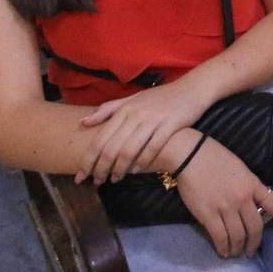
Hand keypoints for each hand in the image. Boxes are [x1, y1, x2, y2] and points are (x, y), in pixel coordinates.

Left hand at [75, 81, 213, 183]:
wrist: (192, 89)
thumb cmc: (159, 97)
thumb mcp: (132, 100)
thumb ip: (107, 110)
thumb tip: (82, 122)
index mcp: (124, 109)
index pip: (100, 139)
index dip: (88, 159)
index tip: (80, 176)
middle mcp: (136, 114)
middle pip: (112, 147)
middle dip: (101, 169)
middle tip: (96, 182)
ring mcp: (153, 120)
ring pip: (129, 150)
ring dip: (119, 169)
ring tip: (115, 180)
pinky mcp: (170, 125)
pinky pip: (152, 148)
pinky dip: (142, 162)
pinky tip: (135, 171)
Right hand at [175, 137, 272, 258]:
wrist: (191, 155)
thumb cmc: (215, 158)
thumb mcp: (241, 169)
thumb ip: (248, 187)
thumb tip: (251, 204)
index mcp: (252, 184)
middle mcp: (242, 198)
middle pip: (255, 227)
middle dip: (254, 243)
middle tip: (250, 251)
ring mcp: (225, 207)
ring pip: (237, 236)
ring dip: (237, 248)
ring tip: (235, 252)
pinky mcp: (208, 214)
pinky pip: (220, 236)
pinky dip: (223, 247)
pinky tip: (223, 251)